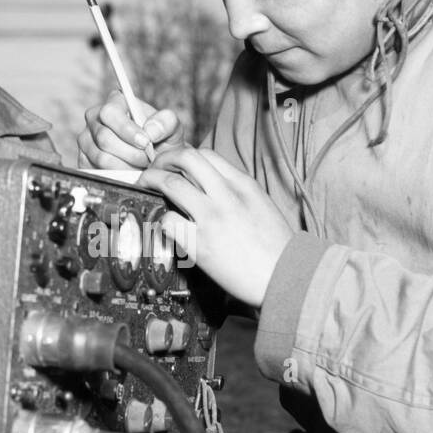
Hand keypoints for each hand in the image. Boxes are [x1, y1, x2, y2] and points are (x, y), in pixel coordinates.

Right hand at [77, 90, 185, 167]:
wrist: (157, 162)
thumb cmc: (162, 140)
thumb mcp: (172, 128)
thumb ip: (166, 122)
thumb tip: (150, 131)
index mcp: (114, 102)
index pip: (110, 112)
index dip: (126, 129)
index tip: (145, 142)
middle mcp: (95, 118)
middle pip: (104, 138)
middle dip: (130, 153)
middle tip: (147, 159)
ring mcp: (86, 140)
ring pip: (101, 157)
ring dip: (126, 166)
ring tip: (142, 167)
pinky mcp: (83, 160)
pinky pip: (97, 171)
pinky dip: (117, 176)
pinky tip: (130, 173)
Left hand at [139, 146, 294, 308]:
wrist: (287, 277)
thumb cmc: (277, 248)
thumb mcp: (262, 206)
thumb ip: (237, 193)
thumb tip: (210, 186)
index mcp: (244, 184)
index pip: (206, 154)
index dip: (183, 155)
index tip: (173, 164)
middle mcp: (227, 195)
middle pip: (185, 158)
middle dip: (163, 159)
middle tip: (153, 170)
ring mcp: (212, 217)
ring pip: (170, 183)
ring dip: (151, 181)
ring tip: (145, 188)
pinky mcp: (200, 244)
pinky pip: (168, 221)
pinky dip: (160, 220)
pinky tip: (163, 226)